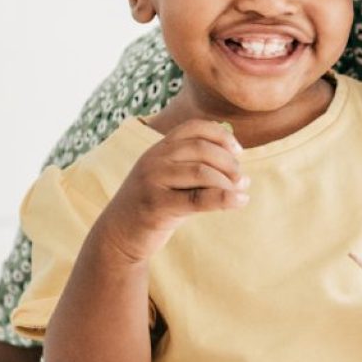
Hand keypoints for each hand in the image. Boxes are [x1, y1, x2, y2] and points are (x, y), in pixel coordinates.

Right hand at [99, 120, 247, 261]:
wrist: (118, 234)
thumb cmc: (156, 206)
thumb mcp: (174, 181)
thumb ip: (200, 172)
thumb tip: (243, 175)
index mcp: (159, 148)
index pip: (194, 127)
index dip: (221, 136)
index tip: (238, 151)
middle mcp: (154, 159)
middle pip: (202, 148)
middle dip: (230, 163)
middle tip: (241, 179)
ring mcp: (152, 180)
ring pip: (202, 171)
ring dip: (229, 182)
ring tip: (240, 192)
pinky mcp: (156, 205)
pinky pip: (198, 199)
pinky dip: (225, 198)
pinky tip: (241, 201)